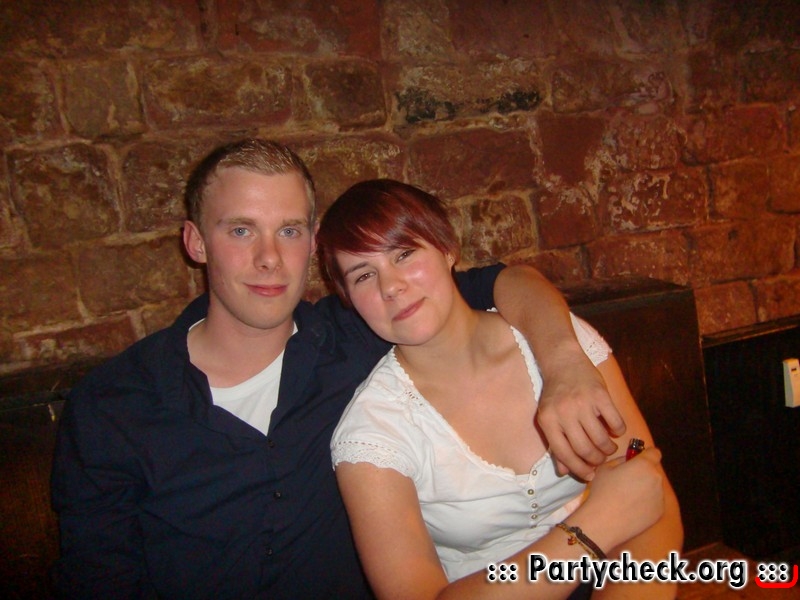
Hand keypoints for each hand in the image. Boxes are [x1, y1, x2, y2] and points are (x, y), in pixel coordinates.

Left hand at [536, 346, 624, 479]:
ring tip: (608, 448)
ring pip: (600, 438)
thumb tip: (565, 471)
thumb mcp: (549, 417)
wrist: (563, 362)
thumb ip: (556, 444)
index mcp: (548, 420)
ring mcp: (583, 403)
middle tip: (600, 460)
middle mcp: (564, 412)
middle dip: (595, 460)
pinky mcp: (600, 394)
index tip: (589, 475)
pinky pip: (615, 422)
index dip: (578, 468)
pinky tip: (615, 431)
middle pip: (584, 448)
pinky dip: (618, 431)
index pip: (564, 453)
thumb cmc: (556, 394)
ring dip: (608, 449)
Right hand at [574, 448, 665, 548]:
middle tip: (626, 482)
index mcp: (644, 464)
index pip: (654, 452)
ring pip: (654, 487)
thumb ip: (620, 460)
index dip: (646, 455)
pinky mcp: (659, 512)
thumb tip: (628, 461)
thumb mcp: (605, 468)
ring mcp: (660, 496)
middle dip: (643, 473)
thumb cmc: (602, 491)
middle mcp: (656, 479)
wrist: (604, 521)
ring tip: (627, 498)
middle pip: (653, 471)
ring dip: (645, 489)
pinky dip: (646, 504)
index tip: (636, 461)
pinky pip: (654, 503)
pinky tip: (631, 509)